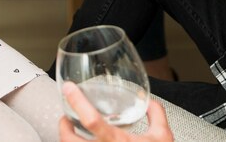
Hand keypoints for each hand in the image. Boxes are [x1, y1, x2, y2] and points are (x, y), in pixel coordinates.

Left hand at [59, 82, 173, 141]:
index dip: (77, 102)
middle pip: (69, 141)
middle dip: (63, 127)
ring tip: (69, 132)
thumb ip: (156, 115)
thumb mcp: (162, 138)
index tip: (69, 89)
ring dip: (66, 140)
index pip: (92, 121)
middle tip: (65, 117)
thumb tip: (149, 102)